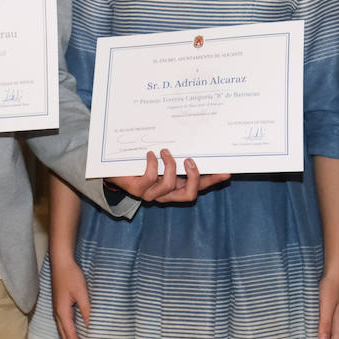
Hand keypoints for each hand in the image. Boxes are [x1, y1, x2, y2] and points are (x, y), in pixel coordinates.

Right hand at [50, 254, 90, 338]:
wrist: (61, 262)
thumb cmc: (71, 276)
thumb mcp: (82, 293)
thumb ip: (86, 310)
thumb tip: (90, 327)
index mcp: (62, 312)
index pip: (70, 335)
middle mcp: (58, 314)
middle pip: (64, 337)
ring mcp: (57, 310)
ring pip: (63, 332)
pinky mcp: (59, 306)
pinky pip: (63, 325)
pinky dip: (68, 335)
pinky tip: (72, 336)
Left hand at [107, 149, 230, 202]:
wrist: (114, 168)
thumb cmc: (141, 162)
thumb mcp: (163, 160)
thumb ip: (179, 157)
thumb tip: (197, 144)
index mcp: (175, 188)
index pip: (199, 187)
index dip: (212, 181)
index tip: (225, 172)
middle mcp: (165, 194)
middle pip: (189, 195)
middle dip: (193, 177)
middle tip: (190, 158)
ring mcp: (151, 194)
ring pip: (169, 185)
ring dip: (169, 165)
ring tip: (165, 150)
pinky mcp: (137, 189)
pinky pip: (150, 177)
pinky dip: (152, 163)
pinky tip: (150, 153)